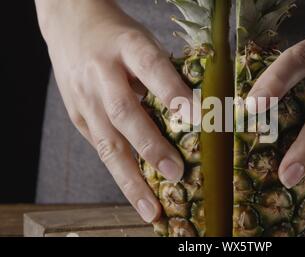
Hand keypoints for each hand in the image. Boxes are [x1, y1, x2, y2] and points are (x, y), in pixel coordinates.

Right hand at [35, 0, 192, 222]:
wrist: (70, 24)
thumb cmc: (119, 36)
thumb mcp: (144, 41)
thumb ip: (165, 72)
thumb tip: (198, 111)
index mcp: (127, 46)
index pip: (151, 67)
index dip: (172, 91)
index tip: (196, 116)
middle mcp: (102, 73)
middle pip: (124, 112)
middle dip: (151, 146)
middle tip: (176, 172)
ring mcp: (85, 98)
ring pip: (107, 143)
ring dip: (131, 179)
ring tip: (152, 208)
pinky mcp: (77, 117)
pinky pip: (101, 149)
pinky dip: (120, 173)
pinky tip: (137, 194)